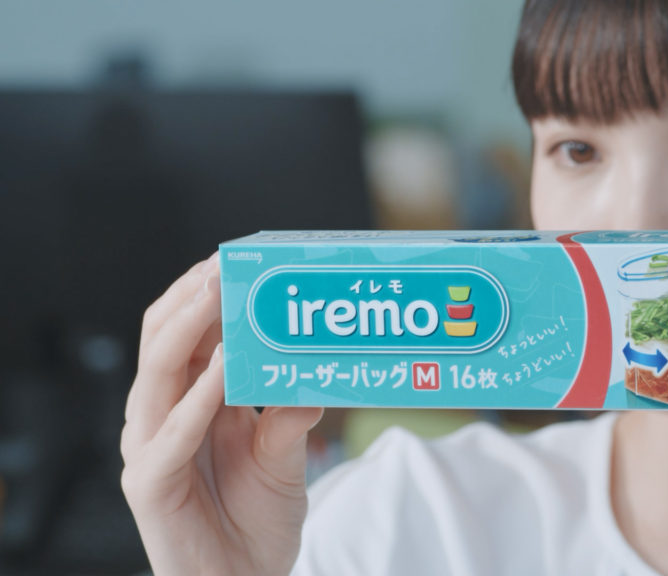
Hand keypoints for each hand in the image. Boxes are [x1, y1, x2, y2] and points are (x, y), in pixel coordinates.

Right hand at [120, 253, 323, 575]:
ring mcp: (151, 446)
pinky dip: (198, 397)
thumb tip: (315, 370)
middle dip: (192, 296)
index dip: (205, 292)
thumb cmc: (255, 518)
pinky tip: (223, 368)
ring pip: (157, 372)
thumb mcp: (284, 454)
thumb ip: (292, 411)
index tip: (238, 258)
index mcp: (191, 400)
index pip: (187, 332)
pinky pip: (172, 433)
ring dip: (190, 328)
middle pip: (163, 339)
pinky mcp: (150, 483)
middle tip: (225, 263)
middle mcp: (164, 415)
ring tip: (218, 293)